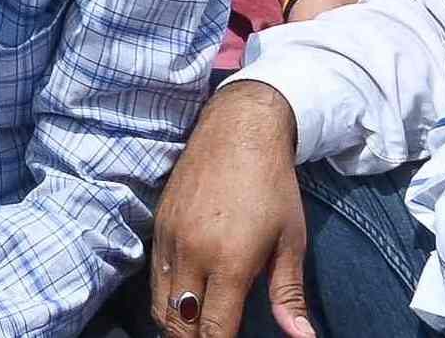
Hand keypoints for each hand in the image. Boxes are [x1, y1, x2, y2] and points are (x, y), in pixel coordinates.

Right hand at [151, 78, 313, 336]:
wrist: (238, 128)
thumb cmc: (274, 186)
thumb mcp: (291, 241)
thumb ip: (289, 295)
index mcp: (229, 262)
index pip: (213, 330)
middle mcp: (192, 254)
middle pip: (179, 325)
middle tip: (213, 337)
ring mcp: (170, 238)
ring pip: (160, 304)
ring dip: (177, 323)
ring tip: (197, 329)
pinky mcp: (158, 223)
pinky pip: (153, 275)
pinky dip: (166, 296)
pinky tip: (185, 298)